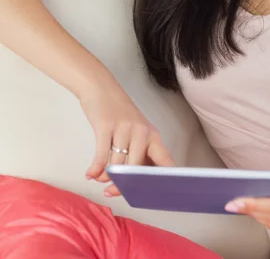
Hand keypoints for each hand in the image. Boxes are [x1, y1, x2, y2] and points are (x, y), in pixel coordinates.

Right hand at [79, 80, 174, 196]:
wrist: (101, 88)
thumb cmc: (119, 114)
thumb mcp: (136, 131)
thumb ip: (138, 154)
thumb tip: (131, 185)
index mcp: (153, 136)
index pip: (165, 162)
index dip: (164, 181)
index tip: (157, 196)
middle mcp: (142, 132)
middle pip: (136, 170)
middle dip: (123, 186)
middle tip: (111, 191)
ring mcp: (124, 128)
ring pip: (117, 165)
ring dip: (105, 176)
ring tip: (98, 177)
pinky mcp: (106, 126)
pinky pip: (101, 155)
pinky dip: (95, 169)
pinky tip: (90, 174)